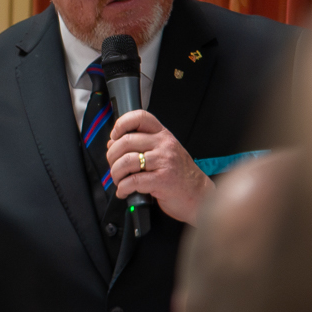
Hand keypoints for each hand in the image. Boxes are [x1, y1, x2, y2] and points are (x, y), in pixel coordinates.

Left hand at [107, 109, 212, 224]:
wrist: (199, 194)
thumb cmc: (180, 175)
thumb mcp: (164, 152)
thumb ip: (141, 145)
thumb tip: (112, 143)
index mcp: (163, 135)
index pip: (140, 117)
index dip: (122, 124)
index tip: (114, 136)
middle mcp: (164, 145)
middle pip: (126, 141)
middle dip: (112, 157)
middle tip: (113, 167)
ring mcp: (164, 162)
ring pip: (127, 161)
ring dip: (115, 174)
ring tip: (118, 181)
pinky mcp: (162, 180)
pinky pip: (133, 181)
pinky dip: (123, 188)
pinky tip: (124, 191)